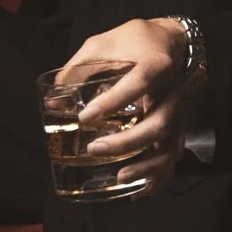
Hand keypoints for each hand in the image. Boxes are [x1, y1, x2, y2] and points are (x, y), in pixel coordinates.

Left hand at [53, 16, 190, 197]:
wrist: (171, 39)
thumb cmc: (133, 40)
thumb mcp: (102, 44)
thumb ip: (77, 69)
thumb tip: (53, 102)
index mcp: (153, 65)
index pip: (137, 84)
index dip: (113, 102)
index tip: (86, 116)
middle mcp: (171, 91)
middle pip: (157, 124)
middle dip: (127, 142)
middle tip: (95, 149)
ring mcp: (177, 111)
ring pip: (170, 145)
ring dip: (147, 166)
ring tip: (119, 178)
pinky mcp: (178, 124)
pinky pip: (173, 155)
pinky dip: (158, 177)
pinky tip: (137, 192)